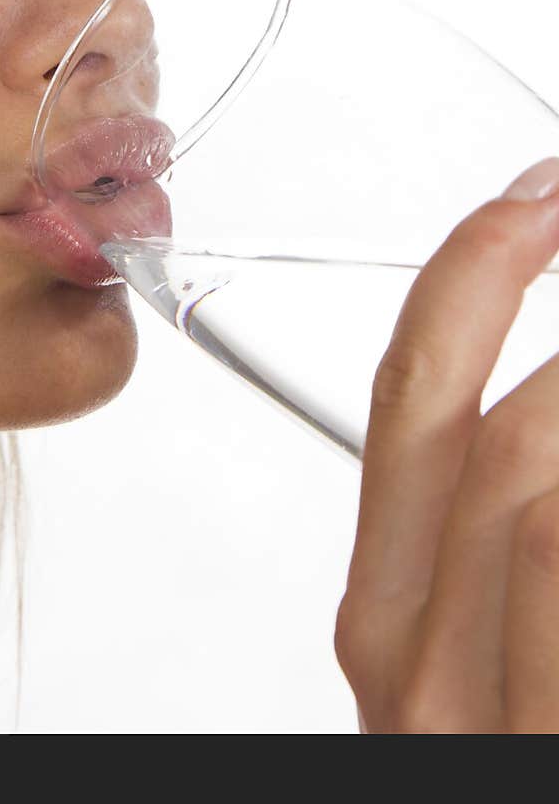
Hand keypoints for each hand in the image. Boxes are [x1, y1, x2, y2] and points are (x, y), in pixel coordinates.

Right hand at [334, 156, 558, 732]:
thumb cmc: (516, 737)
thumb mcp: (483, 641)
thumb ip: (503, 520)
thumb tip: (548, 390)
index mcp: (387, 610)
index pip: (407, 387)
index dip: (476, 266)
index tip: (540, 188)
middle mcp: (410, 653)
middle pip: (487, 424)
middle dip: (554, 296)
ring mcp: (474, 707)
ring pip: (534, 484)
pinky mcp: (534, 741)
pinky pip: (558, 557)